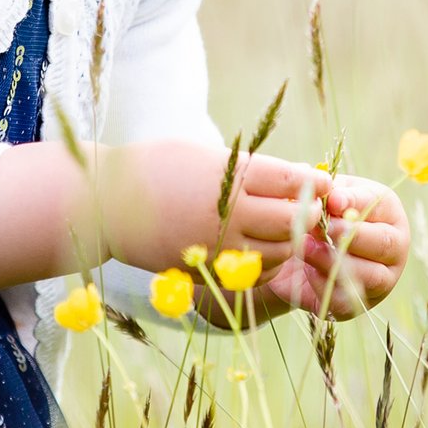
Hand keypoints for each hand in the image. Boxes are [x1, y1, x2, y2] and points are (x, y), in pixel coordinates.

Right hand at [102, 142, 337, 281]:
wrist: (106, 202)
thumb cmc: (155, 168)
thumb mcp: (203, 154)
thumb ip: (246, 169)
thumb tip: (292, 178)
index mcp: (230, 175)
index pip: (291, 181)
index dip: (312, 184)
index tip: (320, 184)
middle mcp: (229, 211)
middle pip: (294, 220)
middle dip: (308, 216)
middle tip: (311, 211)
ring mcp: (219, 244)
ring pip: (280, 252)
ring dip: (292, 243)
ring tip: (289, 231)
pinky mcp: (207, 267)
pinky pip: (254, 272)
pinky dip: (269, 263)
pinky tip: (265, 250)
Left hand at [306, 173, 409, 318]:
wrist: (296, 256)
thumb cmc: (318, 216)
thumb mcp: (323, 196)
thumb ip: (322, 187)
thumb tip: (316, 181)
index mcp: (387, 211)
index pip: (379, 205)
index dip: (356, 202)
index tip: (332, 201)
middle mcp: (394, 245)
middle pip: (384, 242)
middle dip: (351, 234)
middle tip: (324, 227)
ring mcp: (383, 278)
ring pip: (369, 274)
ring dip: (333, 259)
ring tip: (305, 246)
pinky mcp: (360, 304)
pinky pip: (347, 298)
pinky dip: (324, 284)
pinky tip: (307, 271)